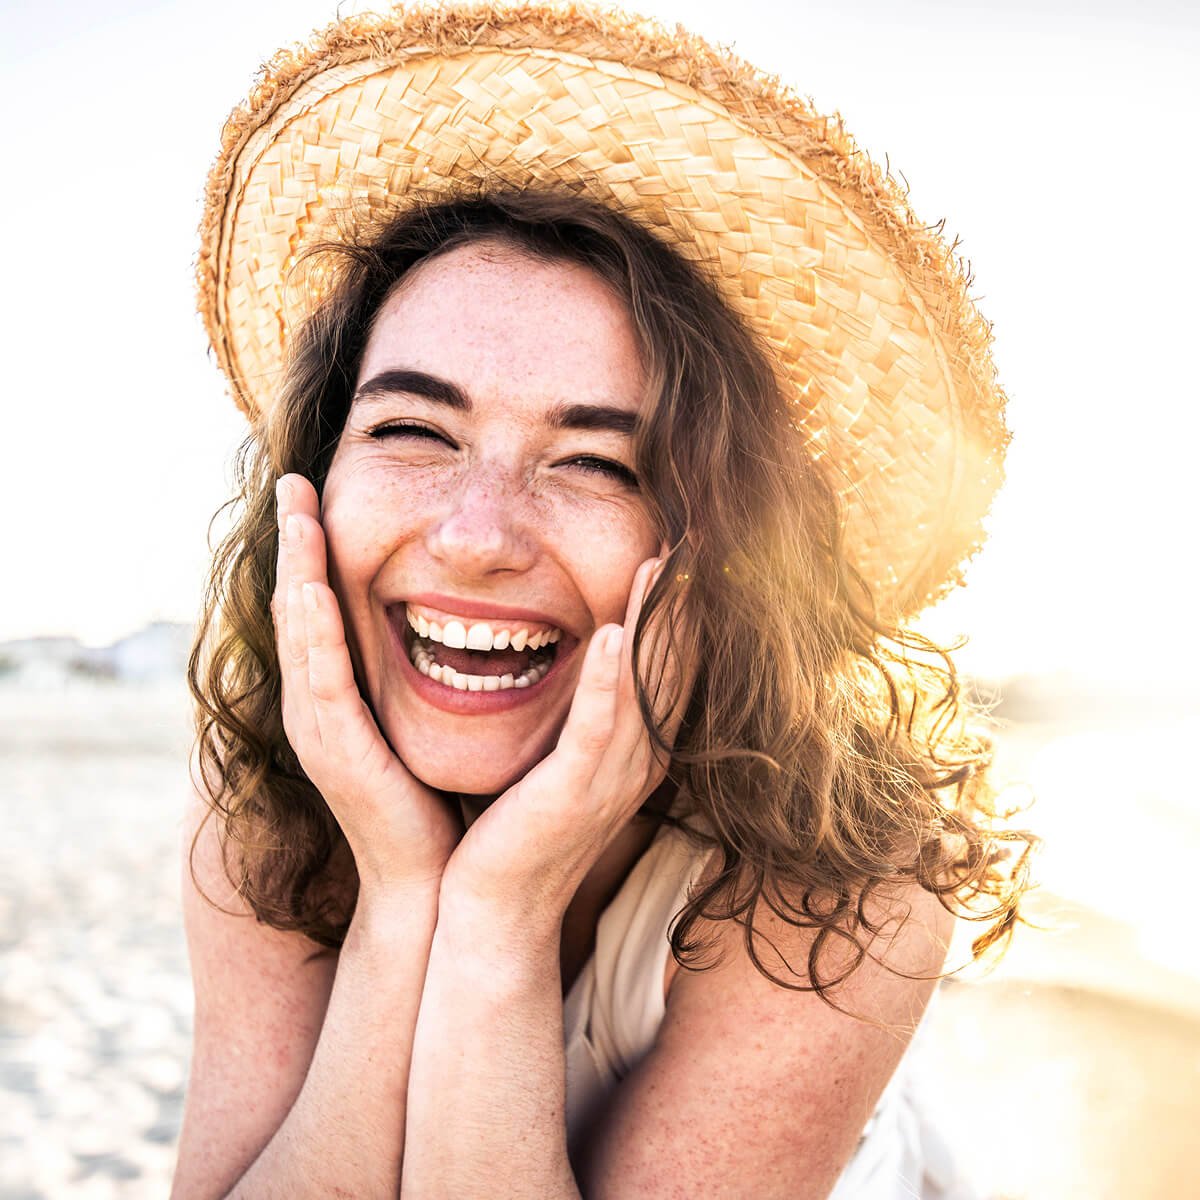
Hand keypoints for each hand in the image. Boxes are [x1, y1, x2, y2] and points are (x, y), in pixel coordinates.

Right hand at [272, 474, 462, 898]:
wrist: (433, 877)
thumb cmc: (438, 794)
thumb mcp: (425, 717)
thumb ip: (426, 669)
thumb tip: (460, 616)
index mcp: (336, 692)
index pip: (318, 605)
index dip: (313, 549)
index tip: (316, 491)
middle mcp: (315, 704)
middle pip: (297, 606)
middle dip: (295, 542)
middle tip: (292, 480)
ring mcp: (318, 728)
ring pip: (300, 632)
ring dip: (296, 569)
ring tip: (296, 511)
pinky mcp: (336, 752)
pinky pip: (320, 679)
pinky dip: (314, 631)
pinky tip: (312, 588)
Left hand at [438, 553, 692, 924]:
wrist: (496, 908)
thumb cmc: (521, 829)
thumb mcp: (563, 764)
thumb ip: (584, 716)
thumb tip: (583, 660)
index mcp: (636, 751)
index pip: (670, 668)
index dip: (680, 611)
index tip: (681, 555)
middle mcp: (636, 760)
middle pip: (669, 666)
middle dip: (678, 602)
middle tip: (688, 540)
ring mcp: (609, 777)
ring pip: (643, 685)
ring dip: (652, 622)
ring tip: (659, 564)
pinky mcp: (572, 790)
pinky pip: (598, 726)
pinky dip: (610, 679)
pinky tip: (616, 632)